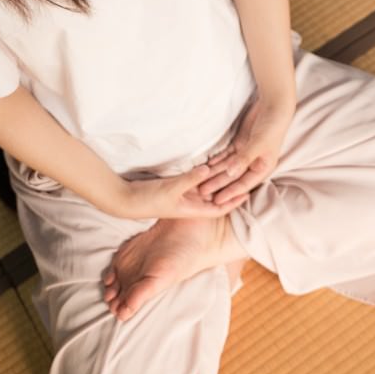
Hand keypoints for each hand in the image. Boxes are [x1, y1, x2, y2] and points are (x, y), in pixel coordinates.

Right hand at [114, 164, 245, 219]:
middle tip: (245, 176)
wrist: (126, 200)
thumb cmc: (149, 198)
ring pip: (205, 189)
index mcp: (192, 209)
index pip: (220, 208)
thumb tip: (210, 168)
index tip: (248, 191)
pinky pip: (194, 182)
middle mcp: (190, 204)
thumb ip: (190, 179)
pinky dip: (203, 175)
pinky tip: (209, 164)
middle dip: (229, 189)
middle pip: (215, 197)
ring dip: (217, 181)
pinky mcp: (175, 189)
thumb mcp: (171, 188)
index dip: (234, 201)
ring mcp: (182, 196)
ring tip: (232, 169)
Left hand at [199, 93, 294, 203]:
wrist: (274, 107)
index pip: (243, 184)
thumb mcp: (259, 144)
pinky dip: (217, 160)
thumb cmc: (272, 127)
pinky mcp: (240, 143)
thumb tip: (230, 174)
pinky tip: (206, 166)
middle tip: (202, 192)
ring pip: (227, 166)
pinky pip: (226, 155)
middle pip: (233, 177)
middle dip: (218, 185)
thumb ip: (244, 159)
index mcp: (262, 168)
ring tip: (199, 181)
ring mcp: (245, 153)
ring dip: (214, 173)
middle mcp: (254, 164)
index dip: (230, 193)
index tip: (216, 201)